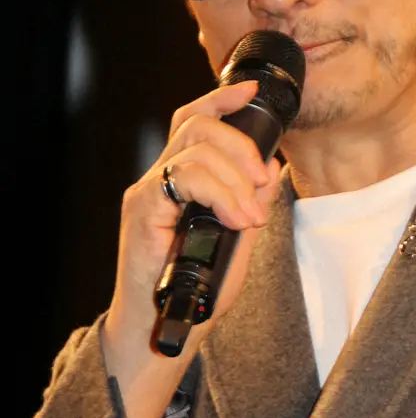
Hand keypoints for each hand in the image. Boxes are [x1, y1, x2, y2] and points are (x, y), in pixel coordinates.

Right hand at [101, 79, 280, 417]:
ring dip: (235, 179)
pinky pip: (183, 178)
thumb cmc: (196, 286)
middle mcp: (162, 176)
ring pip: (196, 149)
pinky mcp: (142, 207)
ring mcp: (149, 190)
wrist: (165, 326)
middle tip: (262, 182)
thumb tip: (272, 170)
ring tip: (249, 215)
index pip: (196, 120)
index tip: (250, 91)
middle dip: (241, 146)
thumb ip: (251, 202)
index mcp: (182, 178)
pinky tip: (235, 219)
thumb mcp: (237, 237)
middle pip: (198, 125)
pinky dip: (219, 194)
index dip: (222, 99)